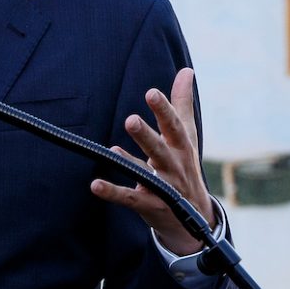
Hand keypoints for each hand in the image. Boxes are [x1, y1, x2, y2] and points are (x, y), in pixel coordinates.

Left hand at [90, 67, 215, 255]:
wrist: (194, 218)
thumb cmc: (184, 165)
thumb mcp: (186, 135)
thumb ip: (182, 103)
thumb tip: (187, 70)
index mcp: (182, 147)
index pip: (174, 126)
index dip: (164, 110)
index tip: (151, 93)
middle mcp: (174, 166)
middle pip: (160, 149)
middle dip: (147, 136)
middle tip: (130, 119)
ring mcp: (163, 188)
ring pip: (146, 174)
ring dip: (130, 162)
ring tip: (112, 150)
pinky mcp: (150, 205)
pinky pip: (130, 198)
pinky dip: (113, 192)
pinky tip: (95, 184)